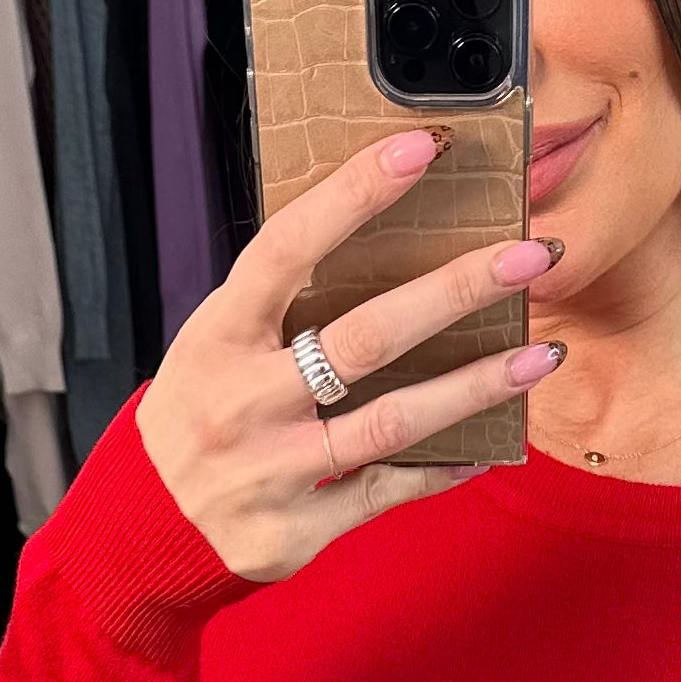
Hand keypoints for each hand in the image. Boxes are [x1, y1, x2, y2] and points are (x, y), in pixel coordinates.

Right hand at [134, 128, 560, 581]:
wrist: (141, 530)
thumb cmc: (196, 415)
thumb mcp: (212, 347)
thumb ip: (279, 306)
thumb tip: (378, 241)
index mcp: (218, 336)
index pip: (287, 248)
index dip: (352, 196)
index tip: (418, 151)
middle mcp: (243, 400)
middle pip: (365, 337)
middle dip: (454, 291)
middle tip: (528, 257)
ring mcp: (272, 468)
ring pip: (392, 421)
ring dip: (475, 387)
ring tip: (539, 356)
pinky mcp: (297, 528)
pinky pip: (388, 490)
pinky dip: (444, 467)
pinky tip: (492, 444)